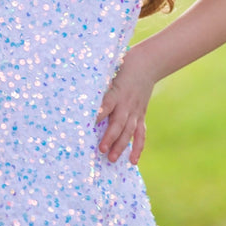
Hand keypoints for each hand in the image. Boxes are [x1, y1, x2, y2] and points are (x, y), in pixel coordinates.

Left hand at [96, 48, 156, 164]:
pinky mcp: (141, 115)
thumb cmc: (123, 66)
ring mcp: (135, 111)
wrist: (148, 64)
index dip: (99, 114)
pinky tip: (132, 161)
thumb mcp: (109, 71)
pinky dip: (138, 147)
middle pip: (118, 123)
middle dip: (110, 137)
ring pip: (128, 131)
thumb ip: (97, 85)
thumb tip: (76, 93)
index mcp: (117, 91)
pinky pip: (141, 133)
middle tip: (101, 149)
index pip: (107, 104)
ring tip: (111, 159)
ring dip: (121, 146)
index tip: (90, 123)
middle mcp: (126, 103)